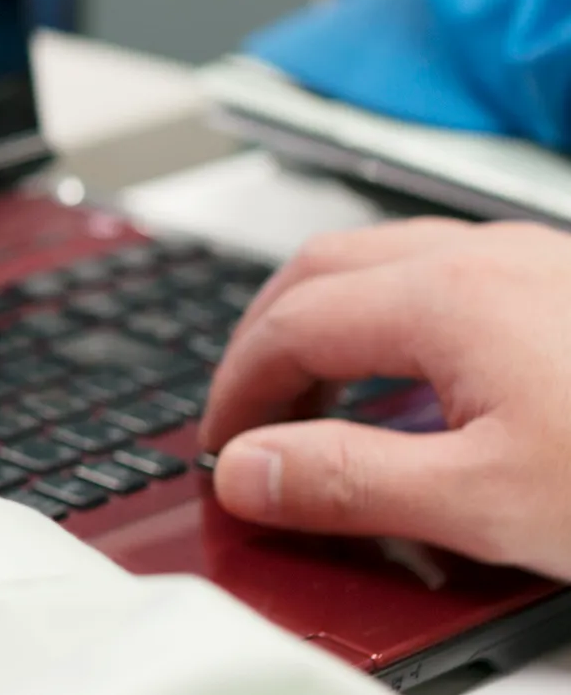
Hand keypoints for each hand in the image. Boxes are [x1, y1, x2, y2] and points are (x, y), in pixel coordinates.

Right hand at [201, 219, 570, 579]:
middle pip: (324, 269)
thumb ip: (354, 485)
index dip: (238, 389)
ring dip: (328, 319)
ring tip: (314, 393)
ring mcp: (533, 260)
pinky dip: (393, 318)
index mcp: (450, 296)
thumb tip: (248, 472)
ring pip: (385, 261)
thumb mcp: (490, 504)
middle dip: (266, 338)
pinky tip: (414, 377)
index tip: (222, 447)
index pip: (291, 326)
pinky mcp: (569, 284)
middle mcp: (485, 255)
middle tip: (246, 411)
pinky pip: (447, 273)